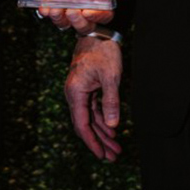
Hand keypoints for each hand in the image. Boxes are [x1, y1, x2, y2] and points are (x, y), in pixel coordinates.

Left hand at [21, 0, 124, 33]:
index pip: (104, 15)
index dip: (98, 17)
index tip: (88, 12)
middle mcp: (80, 4)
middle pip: (86, 26)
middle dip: (79, 23)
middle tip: (72, 11)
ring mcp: (64, 6)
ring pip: (66, 25)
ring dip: (60, 19)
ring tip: (55, 8)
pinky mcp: (48, 5)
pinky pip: (48, 16)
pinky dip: (47, 13)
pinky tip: (45, 6)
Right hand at [64, 35, 123, 160]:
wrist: (97, 32)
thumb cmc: (103, 51)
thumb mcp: (111, 77)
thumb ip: (111, 102)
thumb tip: (113, 126)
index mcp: (75, 93)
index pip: (81, 124)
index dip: (91, 142)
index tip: (101, 155)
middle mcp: (74, 94)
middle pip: (85, 125)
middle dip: (99, 142)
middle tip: (113, 157)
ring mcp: (80, 92)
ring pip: (90, 119)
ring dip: (102, 133)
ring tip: (116, 148)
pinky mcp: (87, 89)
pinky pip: (93, 110)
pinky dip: (102, 120)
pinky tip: (111, 131)